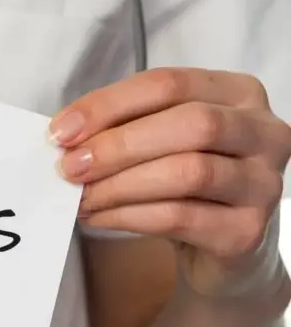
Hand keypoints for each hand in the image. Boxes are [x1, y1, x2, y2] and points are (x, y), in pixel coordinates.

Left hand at [49, 67, 290, 295]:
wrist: (218, 242)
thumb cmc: (181, 177)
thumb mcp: (156, 139)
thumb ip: (121, 126)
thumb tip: (66, 134)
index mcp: (237, 92)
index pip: (169, 84)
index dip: (109, 105)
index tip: (61, 131)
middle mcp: (264, 132)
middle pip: (190, 125)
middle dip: (119, 145)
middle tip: (70, 167)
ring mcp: (263, 183)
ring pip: (188, 173)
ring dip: (120, 185)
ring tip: (80, 196)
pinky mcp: (247, 230)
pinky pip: (181, 217)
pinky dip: (128, 216)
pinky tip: (98, 217)